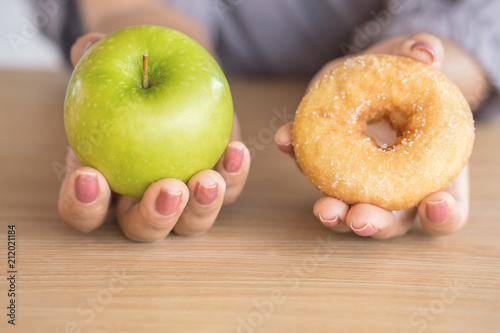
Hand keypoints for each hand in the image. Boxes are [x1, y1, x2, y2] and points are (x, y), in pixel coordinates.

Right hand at [59, 33, 250, 240]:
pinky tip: (238, 151)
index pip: (82, 211)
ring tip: (208, 179)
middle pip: (141, 229)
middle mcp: (140, 201)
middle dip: (154, 216)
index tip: (90, 176)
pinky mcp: (216, 184)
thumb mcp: (110, 68)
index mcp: (103, 183)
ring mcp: (183, 199)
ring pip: (189, 223)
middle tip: (168, 188)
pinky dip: (233, 175)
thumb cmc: (134, 79)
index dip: (83, 205)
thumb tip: (86, 48)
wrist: (175, 79)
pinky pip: (227, 190)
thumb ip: (93, 60)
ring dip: (200, 208)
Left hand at [275, 33, 469, 238]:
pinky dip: (297, 156)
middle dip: (376, 223)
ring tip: (323, 209)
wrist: (374, 74)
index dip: (443, 214)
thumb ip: (423, 54)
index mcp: (431, 173)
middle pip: (391, 221)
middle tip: (361, 219)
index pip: (445, 210)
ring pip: (348, 211)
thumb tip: (423, 53)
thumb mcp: (416, 60)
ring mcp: (358, 181)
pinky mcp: (326, 163)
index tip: (435, 204)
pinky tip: (285, 140)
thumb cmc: (405, 76)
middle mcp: (394, 188)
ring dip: (334, 213)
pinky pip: (312, 166)